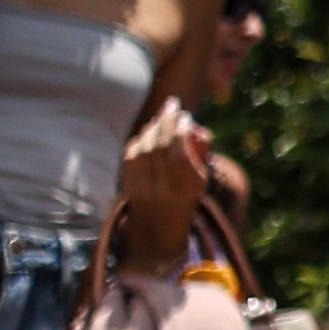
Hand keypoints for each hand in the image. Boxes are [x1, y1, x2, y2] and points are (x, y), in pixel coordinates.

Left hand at [111, 101, 212, 263]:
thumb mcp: (201, 176)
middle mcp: (163, 188)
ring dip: (152, 128)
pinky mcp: (127, 184)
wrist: (159, 225)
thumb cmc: (185, 193)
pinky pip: (131, 154)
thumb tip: (195, 128)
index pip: (178, 153)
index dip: (179, 130)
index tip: (184, 116)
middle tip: (172, 105)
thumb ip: (200, 152)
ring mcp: (142, 188)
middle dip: (165, 121)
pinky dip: (139, 140)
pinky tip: (147, 134)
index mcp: (187, 187)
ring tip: (161, 117)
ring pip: (144, 148)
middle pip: (159, 147)